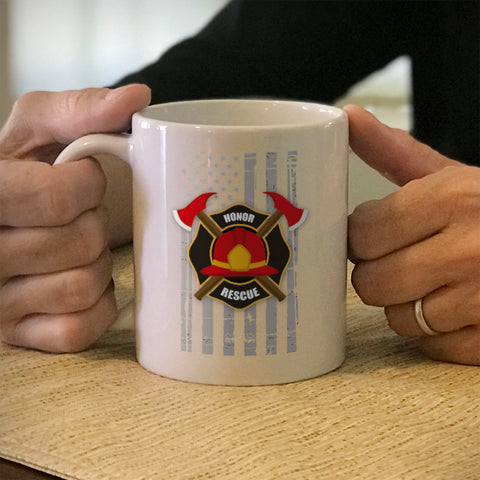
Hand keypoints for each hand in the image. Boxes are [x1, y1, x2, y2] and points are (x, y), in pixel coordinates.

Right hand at [0, 85, 150, 351]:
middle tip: (80, 216)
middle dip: (94, 223)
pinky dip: (96, 307)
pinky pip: (76, 330)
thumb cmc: (35, 173)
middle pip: (79, 243)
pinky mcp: (16, 335)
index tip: (83, 177)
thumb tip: (137, 99)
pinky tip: (85, 286)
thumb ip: (80, 110)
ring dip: (97, 263)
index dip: (87, 185)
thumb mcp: (41, 131)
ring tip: (79, 249)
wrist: (21, 219)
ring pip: (81, 285)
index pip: (57, 198)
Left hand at [345, 105, 479, 365]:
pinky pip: (433, 347)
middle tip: (396, 258)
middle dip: (376, 271)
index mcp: (453, 200)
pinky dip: (435, 333)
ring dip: (404, 303)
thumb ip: (394, 150)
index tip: (373, 232)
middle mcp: (469, 251)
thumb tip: (347, 117)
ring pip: (398, 319)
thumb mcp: (455, 174)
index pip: (360, 236)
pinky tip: (453, 307)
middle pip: (370, 283)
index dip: (361, 236)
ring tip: (428, 281)